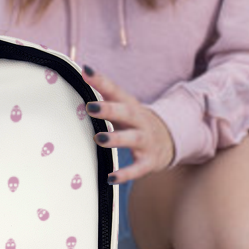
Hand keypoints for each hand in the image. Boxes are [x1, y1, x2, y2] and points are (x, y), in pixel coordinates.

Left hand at [81, 64, 175, 183]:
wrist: (169, 140)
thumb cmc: (134, 121)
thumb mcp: (123, 107)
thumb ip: (103, 94)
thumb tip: (80, 74)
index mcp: (129, 105)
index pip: (114, 90)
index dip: (100, 80)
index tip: (85, 71)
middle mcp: (139, 121)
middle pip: (126, 113)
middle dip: (109, 109)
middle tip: (91, 107)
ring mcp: (145, 141)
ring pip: (132, 139)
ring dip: (116, 138)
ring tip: (100, 138)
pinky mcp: (149, 161)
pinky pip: (137, 169)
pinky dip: (125, 174)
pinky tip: (110, 177)